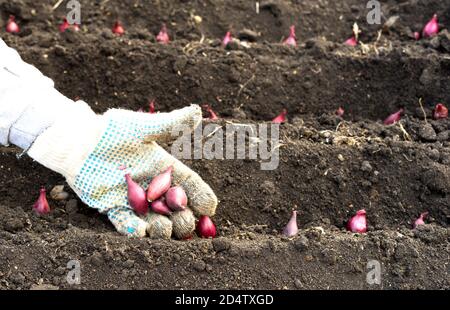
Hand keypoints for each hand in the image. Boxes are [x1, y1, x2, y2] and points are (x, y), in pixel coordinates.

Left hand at [27, 103, 217, 237]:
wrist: (79, 142)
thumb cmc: (112, 131)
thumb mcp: (143, 127)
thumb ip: (170, 124)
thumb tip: (198, 112)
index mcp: (164, 168)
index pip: (189, 184)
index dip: (202, 196)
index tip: (210, 208)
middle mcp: (153, 187)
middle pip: (177, 209)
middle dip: (185, 219)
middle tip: (185, 222)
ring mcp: (135, 200)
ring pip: (155, 221)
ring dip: (163, 229)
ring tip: (164, 228)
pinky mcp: (114, 208)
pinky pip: (126, 224)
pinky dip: (134, 231)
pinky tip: (141, 232)